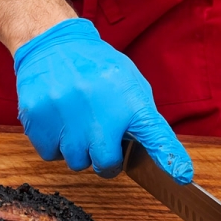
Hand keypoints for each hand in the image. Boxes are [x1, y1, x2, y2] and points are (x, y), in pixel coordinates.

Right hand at [14, 18, 193, 181]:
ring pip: (76, 162)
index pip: (155, 134)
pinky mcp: (39, 122)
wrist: (54, 45)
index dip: (169, 158)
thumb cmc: (96, 67)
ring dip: (78, 150)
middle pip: (107, 165)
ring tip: (76, 121)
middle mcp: (100, 113)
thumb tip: (151, 154)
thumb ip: (139, 118)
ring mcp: (67, 119)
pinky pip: (50, 154)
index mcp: (129, 100)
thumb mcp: (128, 83)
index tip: (181, 176)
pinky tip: (59, 120)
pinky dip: (54, 144)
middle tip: (100, 141)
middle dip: (105, 161)